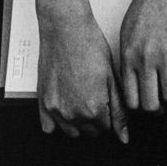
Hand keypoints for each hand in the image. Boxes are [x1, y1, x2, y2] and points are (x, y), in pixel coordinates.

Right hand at [37, 8, 128, 142]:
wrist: (65, 29)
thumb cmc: (89, 46)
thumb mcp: (112, 77)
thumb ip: (118, 110)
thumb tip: (123, 136)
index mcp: (94, 109)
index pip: (107, 128)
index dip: (109, 114)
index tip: (107, 101)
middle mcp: (74, 114)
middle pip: (90, 131)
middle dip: (95, 118)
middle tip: (95, 95)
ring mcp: (56, 110)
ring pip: (72, 131)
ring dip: (78, 121)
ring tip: (81, 97)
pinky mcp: (43, 103)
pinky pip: (49, 127)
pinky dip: (57, 120)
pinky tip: (64, 103)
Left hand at [119, 0, 166, 114]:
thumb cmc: (145, 1)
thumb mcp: (127, 30)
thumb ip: (128, 56)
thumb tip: (130, 79)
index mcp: (128, 55)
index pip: (130, 98)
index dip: (138, 110)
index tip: (145, 109)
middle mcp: (146, 58)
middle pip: (150, 104)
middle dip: (158, 112)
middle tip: (163, 109)